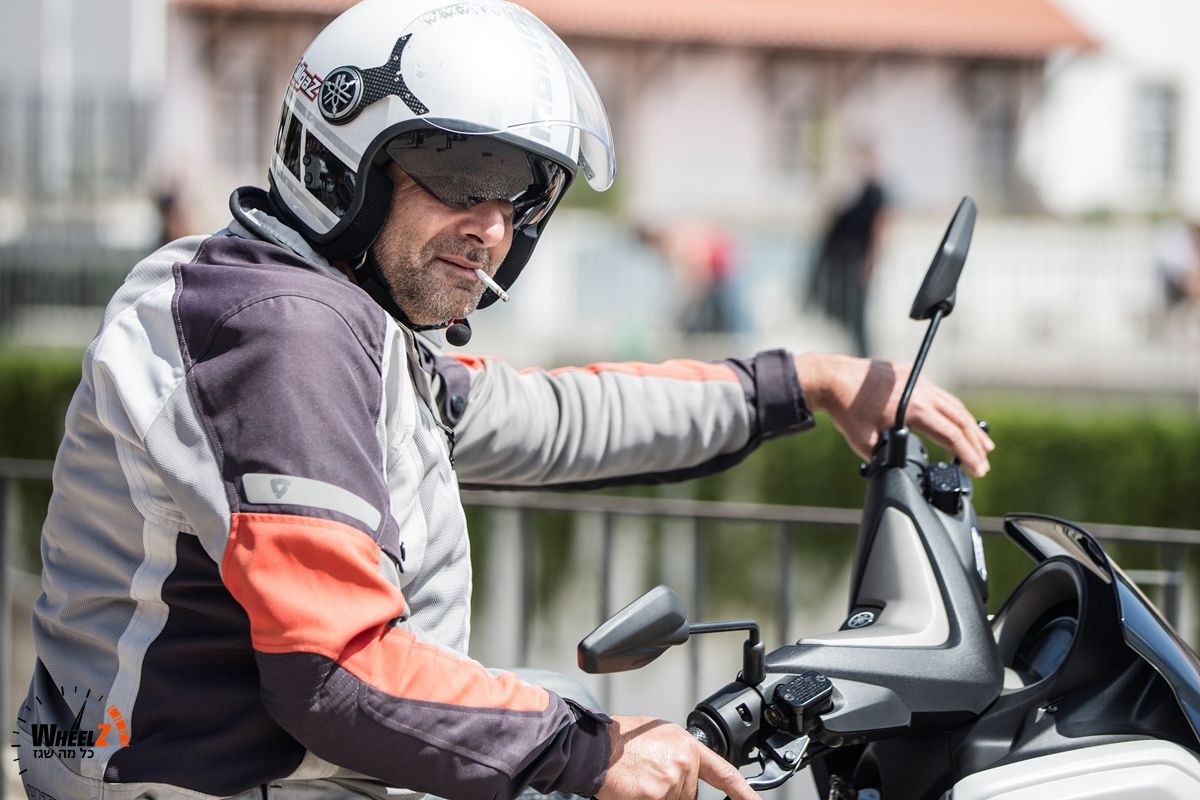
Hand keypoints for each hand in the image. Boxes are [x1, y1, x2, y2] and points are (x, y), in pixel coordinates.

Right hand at [596, 716, 759, 799]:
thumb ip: (679, 754)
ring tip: (637, 781)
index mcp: (687, 745)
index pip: (724, 773)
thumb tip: (687, 772)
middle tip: (647, 777)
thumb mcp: (658, 736)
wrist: (595, 748)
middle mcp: (685, 762)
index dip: (745, 793)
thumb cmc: (619, 742)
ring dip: (657, 796)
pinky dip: (645, 799)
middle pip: (689, 795)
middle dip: (671, 792)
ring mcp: (673, 780)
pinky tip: (633, 790)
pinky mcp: (658, 795)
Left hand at [795, 353, 994, 476]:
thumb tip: (897, 472)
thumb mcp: (865, 442)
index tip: (979, 470)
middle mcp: (922, 391)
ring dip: (968, 424)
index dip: (968, 455)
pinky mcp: (913, 374)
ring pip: (953, 404)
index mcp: (913, 409)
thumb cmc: (846, 409)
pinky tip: (956, 420)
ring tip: (981, 443)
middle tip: (986, 461)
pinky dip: (953, 410)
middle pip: (960, 419)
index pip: (951, 435)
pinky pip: (940, 394)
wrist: (833, 378)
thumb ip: (886, 457)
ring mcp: (919, 380)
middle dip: (976, 442)